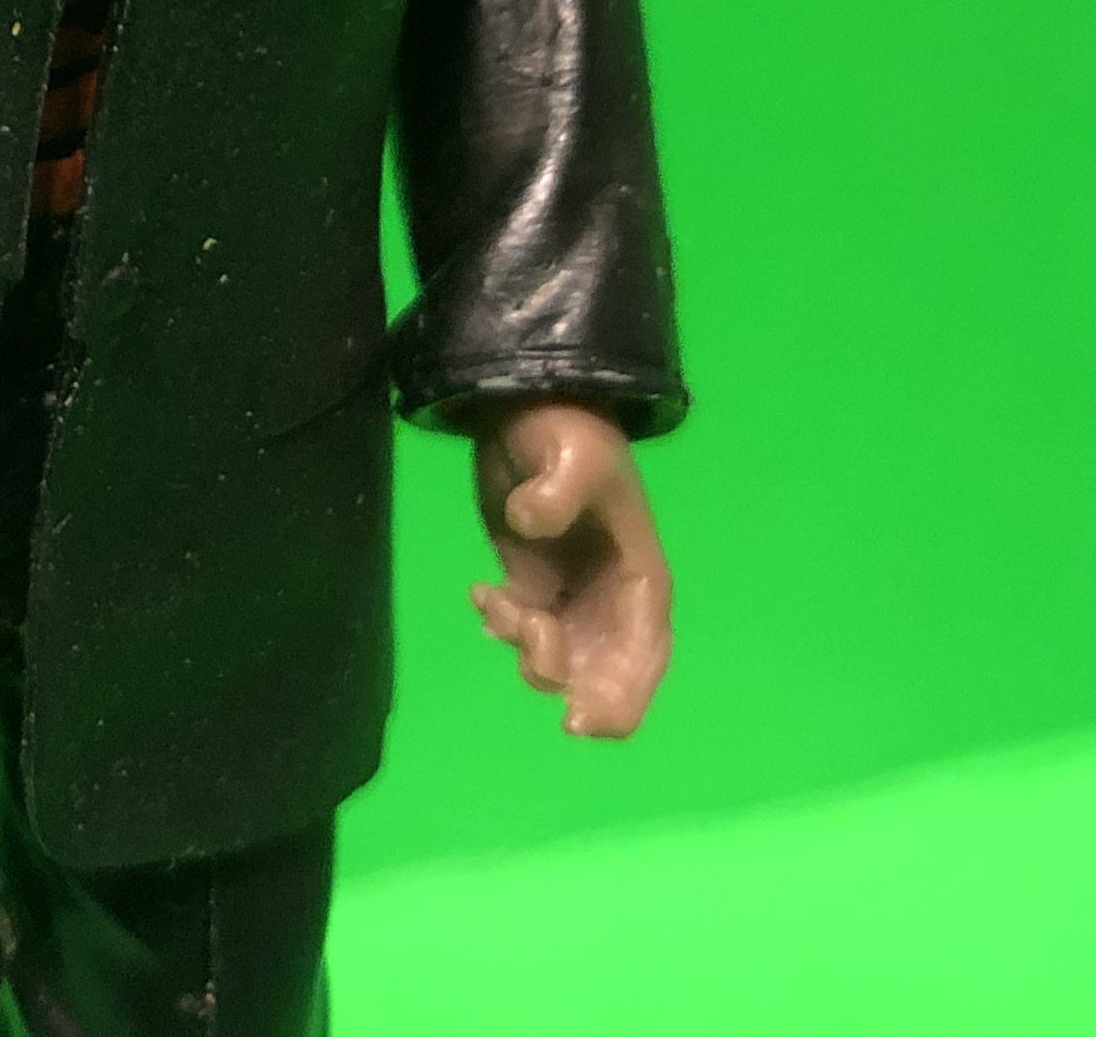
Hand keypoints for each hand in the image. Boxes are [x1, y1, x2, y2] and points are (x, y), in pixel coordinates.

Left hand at [469, 400, 670, 737]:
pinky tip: (480, 592)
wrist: (524, 404)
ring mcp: (571, 594)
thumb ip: (559, 491)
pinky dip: (501, 625)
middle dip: (573, 688)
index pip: (644, 655)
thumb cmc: (565, 429)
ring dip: (529, 650)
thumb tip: (528, 522)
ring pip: (560, 660)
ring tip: (500, 603)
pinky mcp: (531, 583)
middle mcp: (611, 600)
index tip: (578, 720)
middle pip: (605, 675)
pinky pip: (522, 630)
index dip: (620, 697)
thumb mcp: (573, 453)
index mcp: (640, 578)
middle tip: (530, 662)